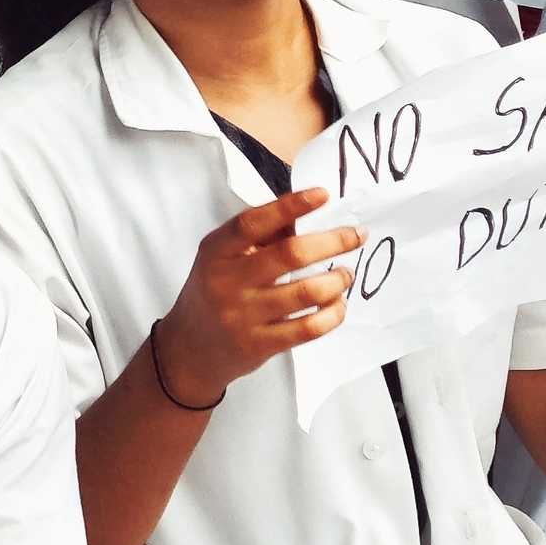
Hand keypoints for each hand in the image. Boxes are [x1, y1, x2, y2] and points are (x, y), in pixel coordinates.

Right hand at [147, 189, 363, 406]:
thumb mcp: (221, 258)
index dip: (290, 206)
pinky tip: (338, 304)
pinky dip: (332, 313)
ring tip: (346, 274)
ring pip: (306, 293)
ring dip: (337, 279)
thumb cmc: (212, 293)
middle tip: (357, 236)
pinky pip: (308, 328)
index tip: (323, 194)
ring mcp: (243, 316)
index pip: (253, 222)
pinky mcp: (260, 345)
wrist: (189, 350)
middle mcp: (227, 281)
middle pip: (289, 255)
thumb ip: (257, 237)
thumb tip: (305, 215)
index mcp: (217, 251)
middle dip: (333, 241)